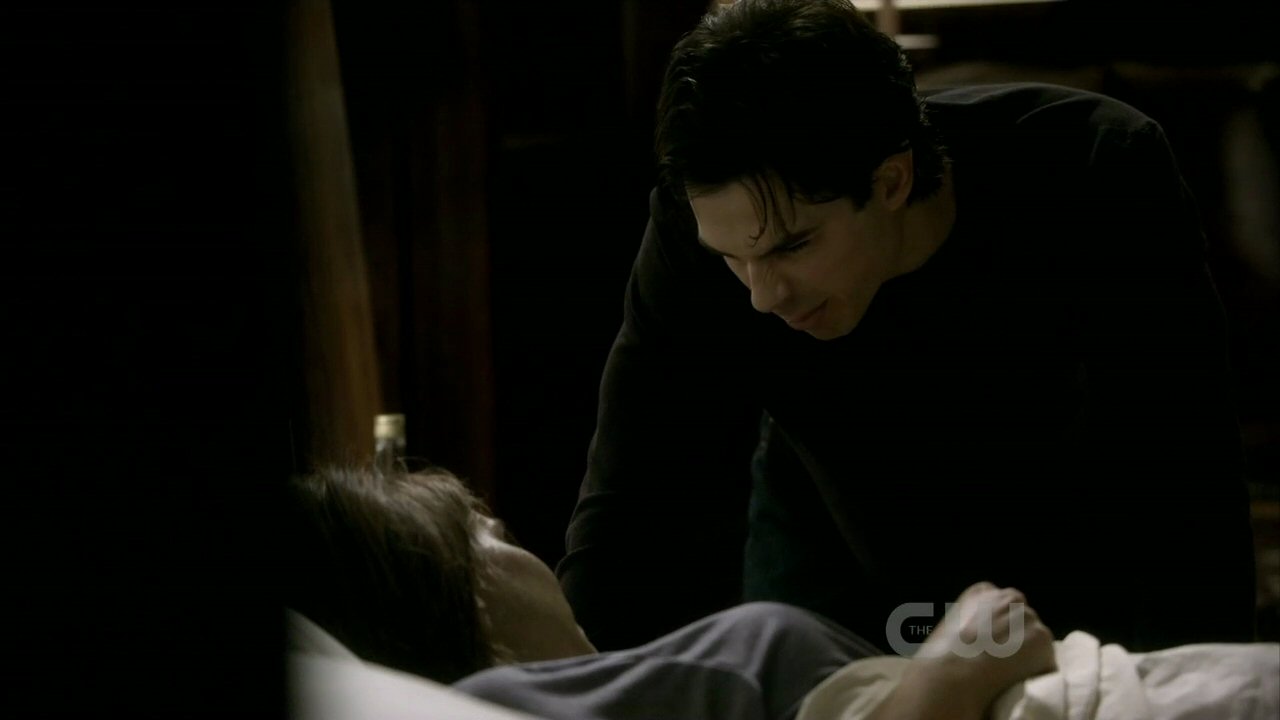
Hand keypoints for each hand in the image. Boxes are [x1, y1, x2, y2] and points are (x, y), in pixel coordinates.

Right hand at [916, 582, 1056, 704]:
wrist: (953, 672)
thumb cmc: (941, 656)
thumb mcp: (950, 626)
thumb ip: (972, 622)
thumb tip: (982, 638)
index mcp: (982, 591)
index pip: (1003, 604)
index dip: (999, 626)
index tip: (992, 643)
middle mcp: (1008, 597)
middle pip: (1022, 618)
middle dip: (1016, 637)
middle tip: (1002, 659)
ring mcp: (1028, 616)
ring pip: (1036, 639)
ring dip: (1028, 654)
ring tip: (1008, 672)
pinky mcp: (1042, 638)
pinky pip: (1047, 661)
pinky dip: (1038, 672)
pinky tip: (1018, 679)